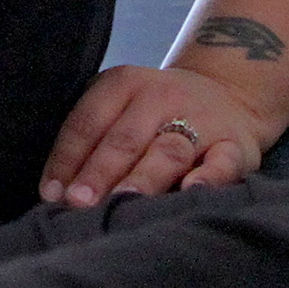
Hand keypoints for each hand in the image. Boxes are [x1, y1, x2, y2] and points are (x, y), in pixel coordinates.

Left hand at [40, 65, 268, 205]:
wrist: (229, 94)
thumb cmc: (154, 115)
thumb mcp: (121, 108)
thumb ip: (93, 141)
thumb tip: (56, 193)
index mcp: (124, 83)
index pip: (88, 121)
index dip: (67, 158)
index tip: (51, 195)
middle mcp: (162, 96)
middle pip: (126, 137)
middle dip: (100, 172)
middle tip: (80, 203)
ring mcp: (202, 120)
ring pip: (168, 151)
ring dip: (144, 177)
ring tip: (125, 201)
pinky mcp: (236, 145)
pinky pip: (223, 162)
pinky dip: (209, 177)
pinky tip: (191, 192)